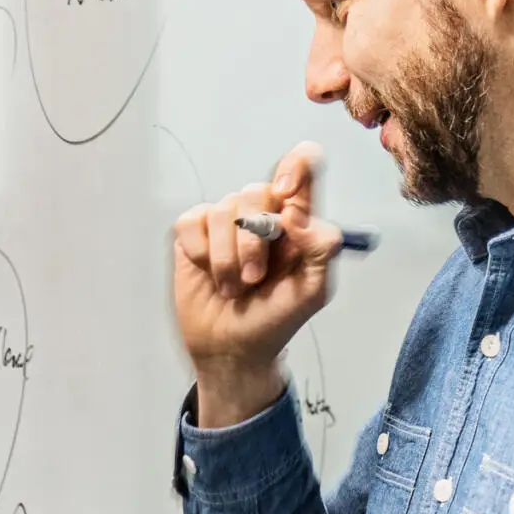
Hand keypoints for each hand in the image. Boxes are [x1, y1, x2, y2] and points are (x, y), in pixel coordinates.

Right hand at [172, 142, 340, 425]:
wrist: (234, 347)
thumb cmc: (276, 317)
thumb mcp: (313, 290)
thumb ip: (321, 248)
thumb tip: (297, 215)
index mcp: (296, 219)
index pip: (302, 167)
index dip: (296, 167)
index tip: (286, 193)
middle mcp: (261, 213)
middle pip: (256, 192)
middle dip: (254, 242)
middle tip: (256, 278)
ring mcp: (226, 221)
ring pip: (223, 211)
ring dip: (228, 258)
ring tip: (235, 287)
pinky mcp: (193, 232)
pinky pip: (192, 222)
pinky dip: (202, 254)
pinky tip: (210, 275)